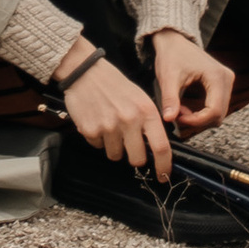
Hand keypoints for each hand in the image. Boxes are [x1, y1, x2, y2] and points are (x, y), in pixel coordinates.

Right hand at [61, 51, 171, 180]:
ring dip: (113, 146)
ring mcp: (109, 126)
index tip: (163, 175)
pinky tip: (97, 121)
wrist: (85, 72)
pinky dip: (98, 139)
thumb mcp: (139, 97)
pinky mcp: (90, 130)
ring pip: (116, 155)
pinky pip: (98, 146)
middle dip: (134, 157)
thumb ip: (149, 121)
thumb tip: (155, 148)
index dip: (163, 166)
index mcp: (146, 111)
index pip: (161, 147)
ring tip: (109, 126)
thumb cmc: (114, 84)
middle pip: (137, 159)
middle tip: (128, 144)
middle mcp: (129, 120)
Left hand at [148, 31, 234, 135]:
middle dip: (197, 120)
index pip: (214, 111)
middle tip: (176, 113)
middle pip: (218, 114)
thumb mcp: (168, 77)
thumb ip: (170, 99)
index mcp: (217, 75)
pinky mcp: (222, 85)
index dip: (196, 121)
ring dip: (199, 118)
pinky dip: (201, 113)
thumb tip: (168, 119)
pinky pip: (216, 107)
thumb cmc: (171, 55)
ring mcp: (227, 81)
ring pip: (218, 113)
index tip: (177, 118)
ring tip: (179, 109)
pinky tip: (185, 107)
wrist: (173, 40)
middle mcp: (226, 78)